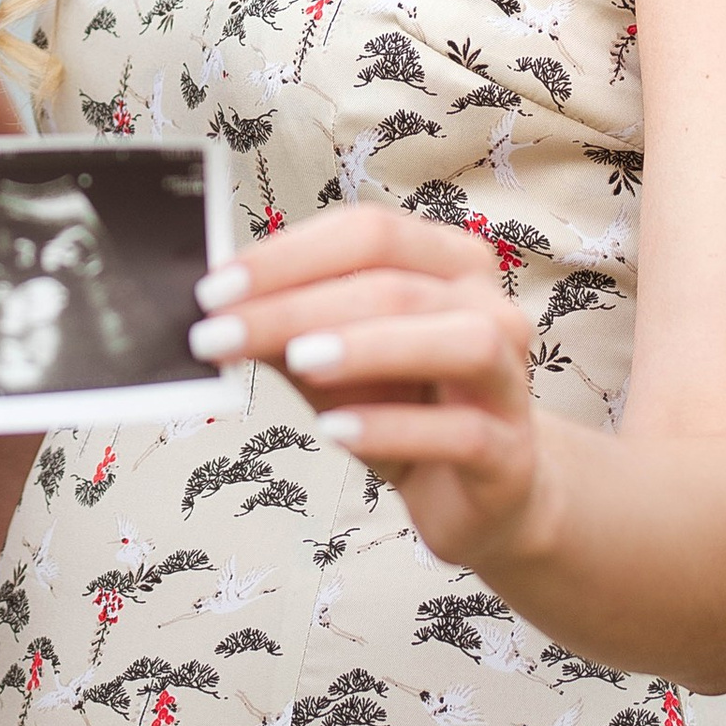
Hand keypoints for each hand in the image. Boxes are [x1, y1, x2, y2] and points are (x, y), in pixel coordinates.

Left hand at [190, 204, 550, 570]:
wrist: (477, 492)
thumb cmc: (404, 407)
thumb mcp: (335, 361)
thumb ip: (287, 328)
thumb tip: (216, 306)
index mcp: (448, 262)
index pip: (367, 233)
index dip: (287, 254)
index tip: (215, 287)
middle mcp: (488, 307)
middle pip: (397, 284)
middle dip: (298, 304)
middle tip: (222, 331)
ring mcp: (508, 380)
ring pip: (455, 342)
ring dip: (368, 346)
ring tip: (297, 361)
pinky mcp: (509, 453)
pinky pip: (460, 431)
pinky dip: (393, 427)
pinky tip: (337, 430)